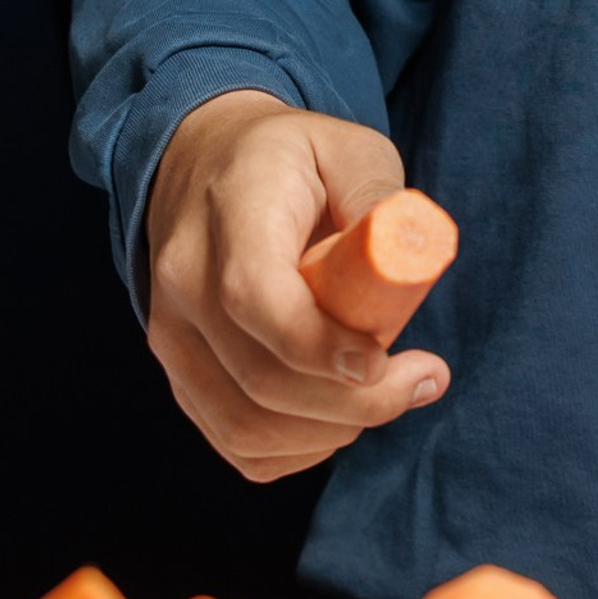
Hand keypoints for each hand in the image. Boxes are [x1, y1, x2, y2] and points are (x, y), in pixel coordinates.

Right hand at [143, 89, 450, 480]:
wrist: (203, 162)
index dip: (321, 345)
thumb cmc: (289, 160)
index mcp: (229, 215)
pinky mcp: (180, 373)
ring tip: (389, 394)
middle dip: (355, 402)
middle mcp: (184, 281)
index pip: (256, 298)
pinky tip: (341, 416)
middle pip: (260, 378)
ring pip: (247, 426)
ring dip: (332, 431)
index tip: (384, 358)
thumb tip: (413, 261)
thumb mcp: (348, 149)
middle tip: (424, 379)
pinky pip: (237, 444)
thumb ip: (380, 198)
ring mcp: (172, 335)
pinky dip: (298, 449)